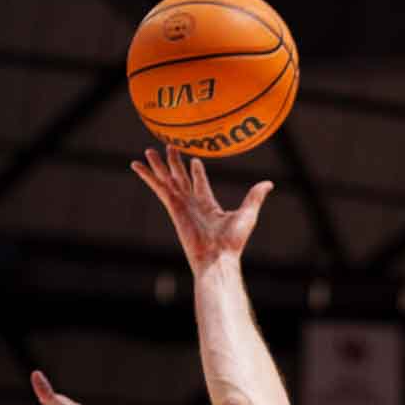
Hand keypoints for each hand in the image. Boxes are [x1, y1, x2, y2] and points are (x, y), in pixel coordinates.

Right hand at [130, 146, 272, 271]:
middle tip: (170, 146)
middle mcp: (193, 204)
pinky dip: (147, 176)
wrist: (217, 258)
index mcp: (208, 205)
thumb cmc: (233, 242)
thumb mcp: (248, 214)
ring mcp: (181, 205)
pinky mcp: (173, 207)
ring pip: (168, 179)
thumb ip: (255, 196)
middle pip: (181, 178)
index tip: (195, 160)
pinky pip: (158, 187)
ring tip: (150, 150)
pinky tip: (136, 165)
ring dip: (159, 165)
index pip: (200, 184)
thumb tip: (269, 183)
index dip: (197, 172)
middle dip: (175, 163)